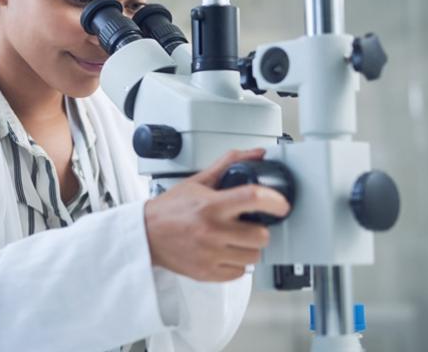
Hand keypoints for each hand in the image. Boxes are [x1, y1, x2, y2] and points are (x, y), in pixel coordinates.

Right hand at [143, 148, 290, 281]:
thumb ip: (228, 165)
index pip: (253, 198)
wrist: (146, 235)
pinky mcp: (207, 273)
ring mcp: (210, 255)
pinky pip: (239, 273)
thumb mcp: (197, 182)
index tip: (281, 204)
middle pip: (261, 235)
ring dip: (249, 248)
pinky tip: (225, 252)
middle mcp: (211, 231)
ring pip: (253, 257)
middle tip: (249, 225)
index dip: (275, 201)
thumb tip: (255, 155)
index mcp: (210, 206)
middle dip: (259, 229)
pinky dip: (236, 264)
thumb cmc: (170, 209)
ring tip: (235, 239)